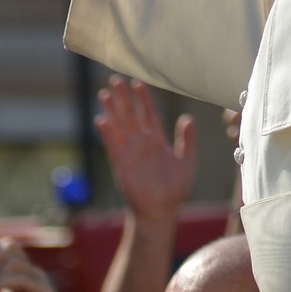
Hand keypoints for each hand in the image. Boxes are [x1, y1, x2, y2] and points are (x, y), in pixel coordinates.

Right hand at [95, 77, 196, 221]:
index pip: (148, 114)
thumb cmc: (175, 190)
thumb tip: (188, 118)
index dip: (143, 99)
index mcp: (157, 141)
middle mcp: (141, 143)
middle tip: (116, 80)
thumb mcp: (187, 162)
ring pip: (119, 126)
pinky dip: (107, 133)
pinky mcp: (121, 164)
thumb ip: (187, 141)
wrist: (160, 211)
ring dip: (112, 111)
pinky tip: (102, 119)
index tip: (138, 83)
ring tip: (104, 94)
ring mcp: (130, 152)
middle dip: (123, 98)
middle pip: (130, 115)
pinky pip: (113, 145)